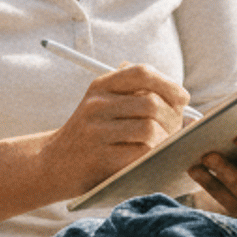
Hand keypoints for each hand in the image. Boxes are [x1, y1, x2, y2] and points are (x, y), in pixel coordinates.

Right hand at [40, 64, 191, 199]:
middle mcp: (97, 105)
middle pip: (151, 103)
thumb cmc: (89, 133)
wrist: (54, 163)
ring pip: (149, 128)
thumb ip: (133, 91)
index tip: (182, 99)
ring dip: (164, 139)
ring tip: (162, 145)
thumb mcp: (102, 103)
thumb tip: (178, 95)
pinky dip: (152, 156)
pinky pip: (140, 153)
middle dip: (172, 118)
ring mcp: (97, 132)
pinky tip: (150, 158)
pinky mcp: (101, 158)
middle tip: (176, 129)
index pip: (142, 73)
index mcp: (100, 86)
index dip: (169, 84)